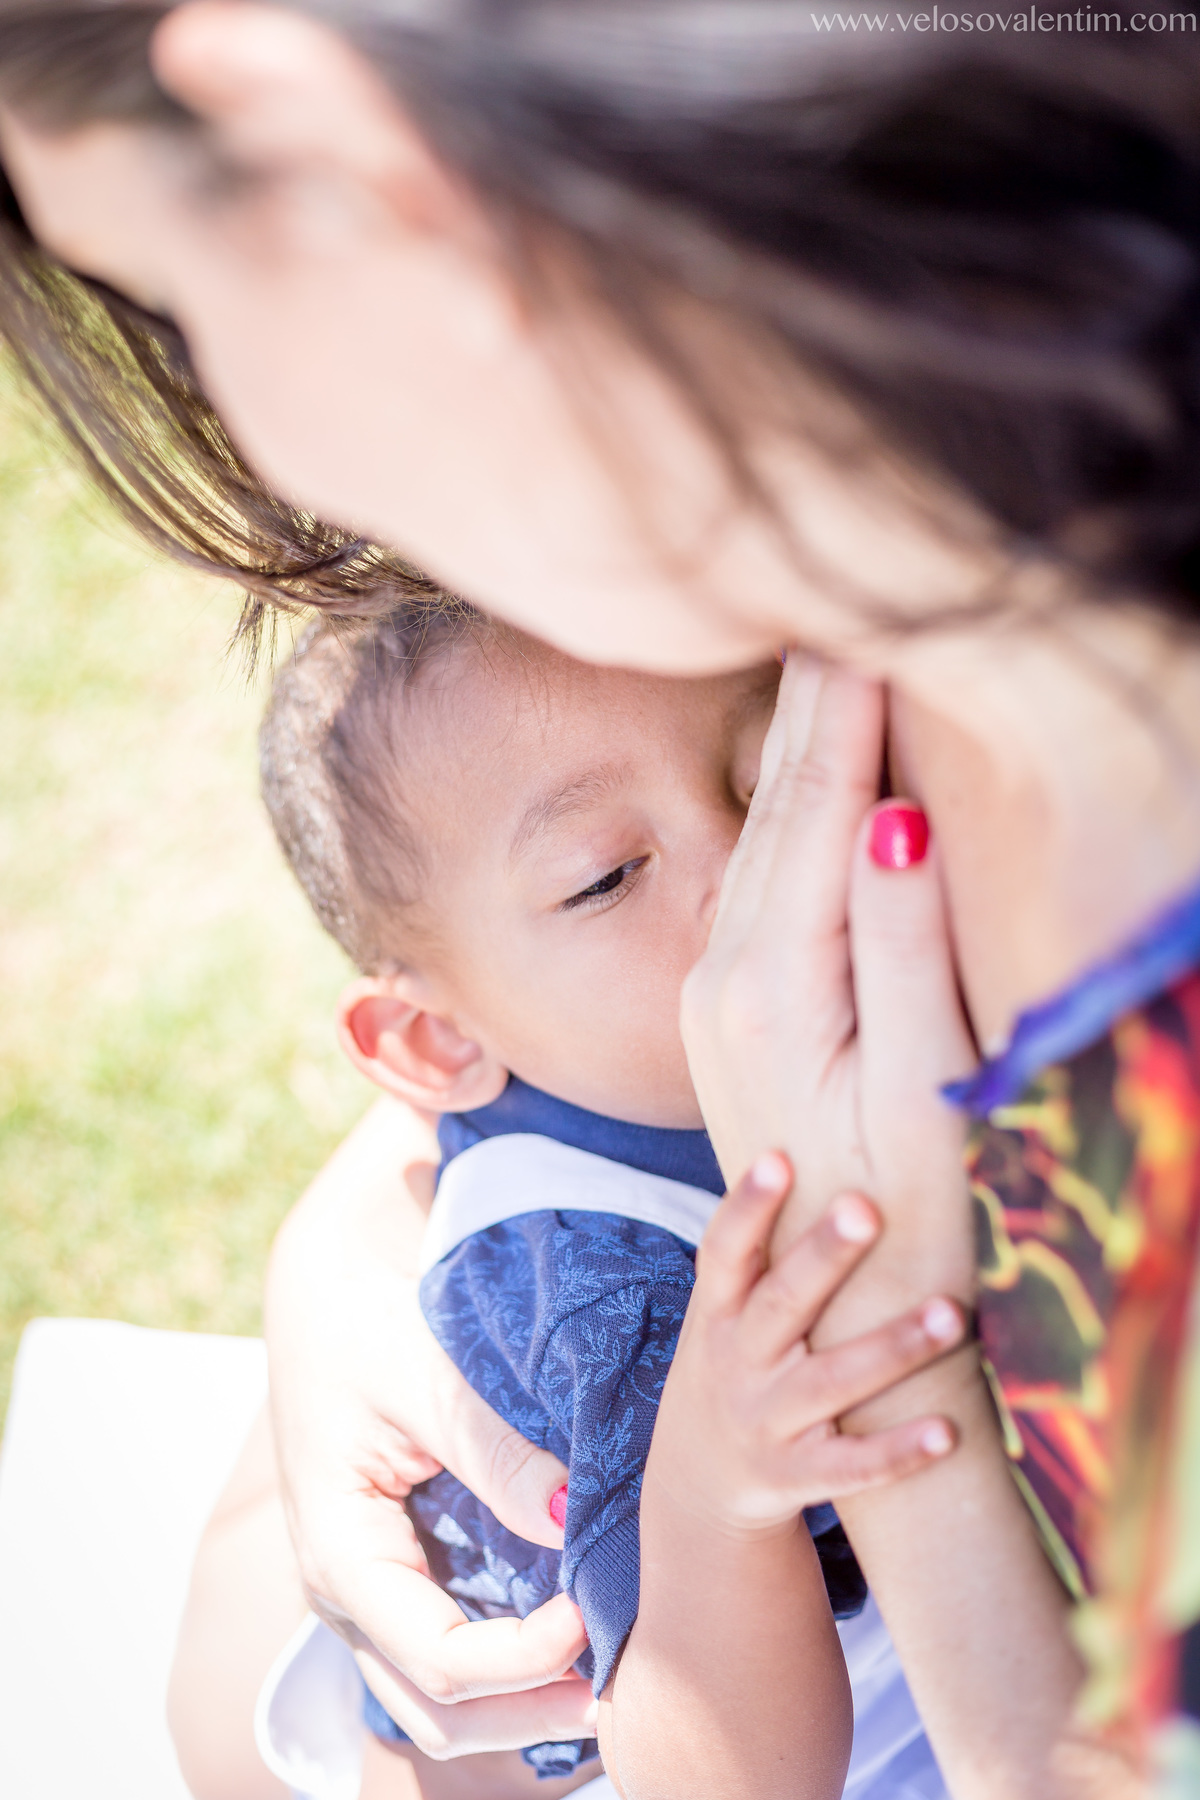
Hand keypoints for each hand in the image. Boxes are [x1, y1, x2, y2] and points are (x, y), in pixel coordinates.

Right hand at [265, 1096, 594, 1753]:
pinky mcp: (396, 1570)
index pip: (438, 1657)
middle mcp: (347, 1593)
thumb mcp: (423, 1376)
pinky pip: (444, 1650)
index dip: (521, 1659)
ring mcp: (369, 1590)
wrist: (323, 1290)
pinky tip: (567, 1643)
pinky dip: (505, 1669)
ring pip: (436, 1699)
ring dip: (519, 1707)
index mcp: (340, 1553)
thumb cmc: (363, 1325)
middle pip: (435, 1709)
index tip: (588, 1618)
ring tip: (602, 1685)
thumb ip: (492, 1450)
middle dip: (527, 1715)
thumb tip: (570, 1516)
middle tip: (616, 1693)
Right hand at [646, 1153, 966, 1537]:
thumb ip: (764, 1247)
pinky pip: (852, 1466)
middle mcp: (737, 1363)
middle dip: (823, 1257)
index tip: (779, 1156)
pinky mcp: (798, 1477)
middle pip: (782, 1305)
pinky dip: (897, 1453)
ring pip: (831, 1383)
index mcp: (717, 1313)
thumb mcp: (723, 1308)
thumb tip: (824, 1138)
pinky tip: (949, 1433)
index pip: (724, 1251)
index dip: (748, 1205)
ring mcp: (767, 1423)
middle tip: (867, 1208)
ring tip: (952, 1313)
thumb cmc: (733, 1362)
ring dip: (891, 1348)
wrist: (696, 1482)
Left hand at [681, 658, 976, 1318]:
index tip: (867, 612)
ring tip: (820, 645)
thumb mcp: (923, 1086)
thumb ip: (903, 948)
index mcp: (770, 985)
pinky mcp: (727, 1003)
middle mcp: (720, 974)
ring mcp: (713, 987)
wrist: (821, 1309)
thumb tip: (897, 814)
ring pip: (761, 829)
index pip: (819, 808)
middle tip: (833, 588)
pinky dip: (788, 800)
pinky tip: (807, 760)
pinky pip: (758, 871)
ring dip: (794, 736)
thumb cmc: (906, 1211)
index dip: (850, 707)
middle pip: (776, 802)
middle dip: (812, 695)